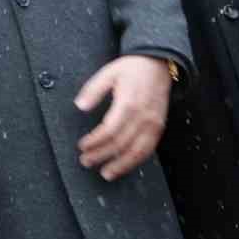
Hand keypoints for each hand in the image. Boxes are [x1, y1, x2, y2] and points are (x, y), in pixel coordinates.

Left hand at [75, 54, 171, 180]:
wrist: (158, 64)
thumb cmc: (132, 68)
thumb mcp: (108, 72)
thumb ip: (93, 90)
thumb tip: (79, 106)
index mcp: (128, 103)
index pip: (109, 130)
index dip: (94, 141)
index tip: (81, 146)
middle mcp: (143, 117)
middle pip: (120, 143)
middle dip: (101, 155)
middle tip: (85, 161)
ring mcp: (153, 124)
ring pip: (137, 152)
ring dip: (120, 165)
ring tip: (105, 173)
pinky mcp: (159, 128)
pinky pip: (148, 149)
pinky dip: (136, 161)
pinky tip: (124, 166)